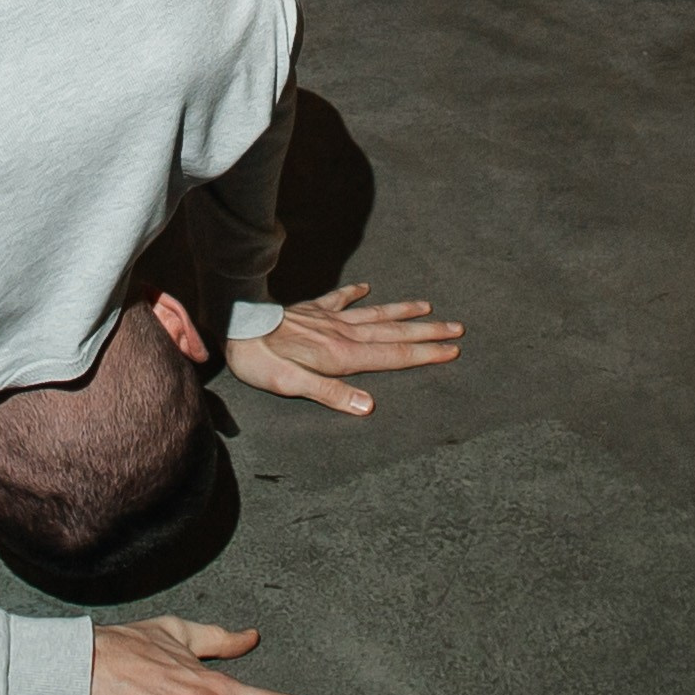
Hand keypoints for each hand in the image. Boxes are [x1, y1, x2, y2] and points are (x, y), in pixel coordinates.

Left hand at [226, 282, 464, 417]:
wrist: (236, 324)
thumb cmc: (261, 359)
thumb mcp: (291, 385)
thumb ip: (331, 394)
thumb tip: (369, 407)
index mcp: (343, 356)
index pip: (393, 357)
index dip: (425, 354)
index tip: (453, 349)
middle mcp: (342, 334)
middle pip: (394, 335)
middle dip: (427, 333)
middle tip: (458, 327)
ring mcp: (328, 319)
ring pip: (375, 315)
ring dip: (403, 312)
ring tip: (428, 307)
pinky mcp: (311, 310)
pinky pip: (339, 299)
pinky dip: (355, 294)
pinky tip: (366, 287)